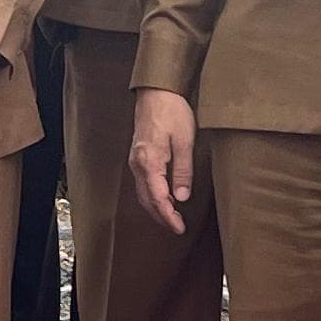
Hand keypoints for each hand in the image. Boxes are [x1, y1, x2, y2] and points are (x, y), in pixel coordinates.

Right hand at [129, 86, 197, 226]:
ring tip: (172, 218)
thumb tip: (182, 197)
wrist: (156, 92)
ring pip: (143, 194)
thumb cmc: (172, 112)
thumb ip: (183, 171)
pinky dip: (152, 196)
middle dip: (162, 217)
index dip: (169, 216)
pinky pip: (143, 184)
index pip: (158, 198)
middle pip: (147, 200)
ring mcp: (136, 161)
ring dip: (156, 209)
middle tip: (177, 228)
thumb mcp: (184, 141)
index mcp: (149, 162)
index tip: (179, 228)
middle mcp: (138, 164)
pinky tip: (164, 198)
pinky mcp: (138, 157)